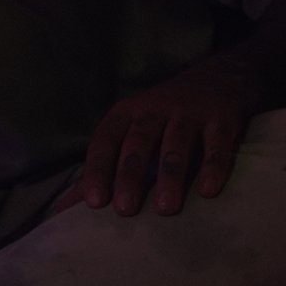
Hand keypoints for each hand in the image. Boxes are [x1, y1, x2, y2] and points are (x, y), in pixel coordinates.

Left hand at [76, 53, 260, 216]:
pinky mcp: (223, 119)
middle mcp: (156, 109)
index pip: (107, 139)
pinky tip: (208, 191)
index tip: (94, 203)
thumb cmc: (167, 113)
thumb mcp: (133, 130)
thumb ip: (103, 169)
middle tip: (126, 210)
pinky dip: (213, 166)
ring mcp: (191, 113)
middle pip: (139, 142)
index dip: (99, 168)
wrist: (223, 75)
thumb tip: (62, 210)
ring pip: (176, 144)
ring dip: (171, 175)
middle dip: (130, 175)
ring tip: (167, 208)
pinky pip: (217, 144)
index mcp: (129, 113)